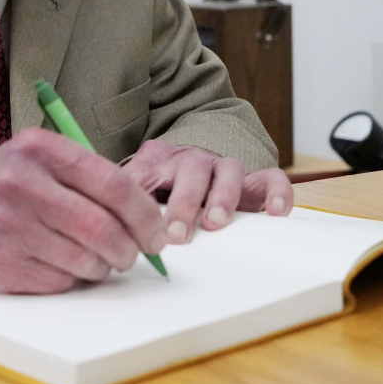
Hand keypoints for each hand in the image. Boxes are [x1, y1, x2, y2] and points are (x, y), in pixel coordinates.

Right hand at [0, 128, 167, 293]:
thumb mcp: (30, 159)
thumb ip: (82, 175)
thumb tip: (144, 214)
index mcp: (38, 150)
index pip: (114, 184)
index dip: (146, 215)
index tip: (157, 233)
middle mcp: (22, 185)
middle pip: (105, 228)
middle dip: (130, 249)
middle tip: (132, 254)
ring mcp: (9, 227)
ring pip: (87, 260)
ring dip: (101, 267)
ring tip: (93, 260)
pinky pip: (59, 281)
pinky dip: (70, 279)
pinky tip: (56, 265)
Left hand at [124, 140, 292, 246]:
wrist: (193, 150)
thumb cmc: (162, 180)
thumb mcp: (138, 184)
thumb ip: (124, 202)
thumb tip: (104, 231)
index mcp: (159, 161)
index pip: (148, 175)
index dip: (144, 200)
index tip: (142, 228)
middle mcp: (194, 160)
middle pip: (191, 172)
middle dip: (184, 203)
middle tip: (178, 233)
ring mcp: (225, 167)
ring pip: (229, 171)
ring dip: (223, 196)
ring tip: (216, 221)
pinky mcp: (254, 178)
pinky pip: (271, 178)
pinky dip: (277, 192)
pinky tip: (275, 212)